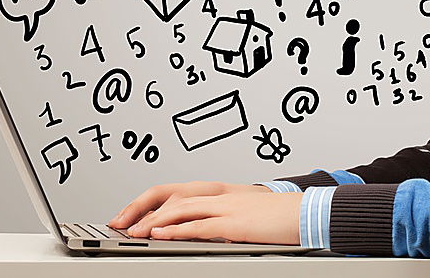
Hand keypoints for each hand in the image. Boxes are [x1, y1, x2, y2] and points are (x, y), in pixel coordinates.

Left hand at [109, 181, 268, 229]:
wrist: (308, 212)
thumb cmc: (283, 217)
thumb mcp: (249, 215)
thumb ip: (226, 222)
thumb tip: (208, 235)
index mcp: (223, 193)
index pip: (178, 194)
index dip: (151, 204)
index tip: (132, 216)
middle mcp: (221, 196)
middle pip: (173, 198)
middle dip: (143, 211)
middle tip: (122, 224)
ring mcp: (227, 207)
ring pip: (182, 209)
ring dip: (154, 221)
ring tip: (134, 232)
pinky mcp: (235, 223)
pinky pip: (200, 225)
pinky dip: (177, 230)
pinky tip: (161, 235)